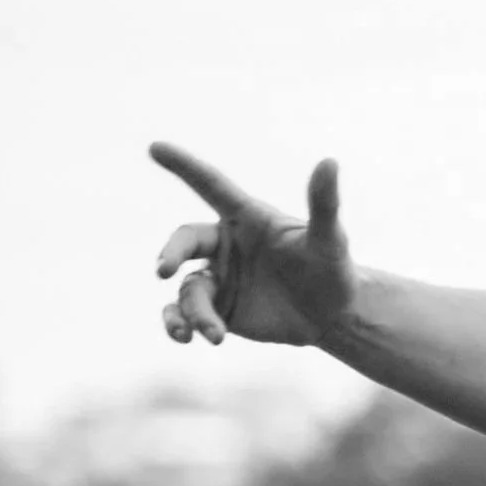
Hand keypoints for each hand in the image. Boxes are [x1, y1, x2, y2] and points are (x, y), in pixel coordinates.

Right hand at [151, 142, 355, 348]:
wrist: (331, 316)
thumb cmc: (331, 269)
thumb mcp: (330, 240)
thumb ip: (324, 203)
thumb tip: (331, 161)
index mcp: (246, 217)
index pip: (210, 186)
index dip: (184, 167)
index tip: (154, 148)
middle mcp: (225, 244)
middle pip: (185, 240)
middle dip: (171, 252)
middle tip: (163, 270)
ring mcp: (218, 277)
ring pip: (188, 287)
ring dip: (193, 310)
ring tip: (214, 334)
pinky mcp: (218, 309)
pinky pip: (186, 313)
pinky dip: (180, 324)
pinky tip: (185, 337)